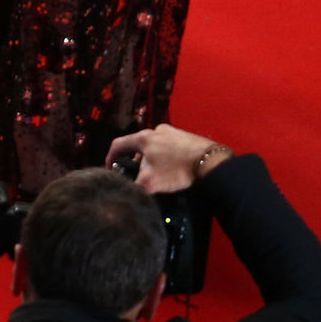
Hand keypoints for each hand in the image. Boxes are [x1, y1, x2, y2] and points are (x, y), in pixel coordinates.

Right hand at [106, 124, 229, 194]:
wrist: (210, 162)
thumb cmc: (176, 170)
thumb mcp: (150, 183)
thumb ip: (134, 186)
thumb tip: (126, 191)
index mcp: (143, 138)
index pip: (118, 145)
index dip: (110, 158)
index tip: (110, 170)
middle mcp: (156, 130)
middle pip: (137, 146)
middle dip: (133, 161)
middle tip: (135, 175)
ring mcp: (172, 131)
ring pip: (153, 146)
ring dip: (150, 159)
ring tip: (155, 173)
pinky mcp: (186, 136)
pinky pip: (168, 146)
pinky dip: (164, 157)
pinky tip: (172, 169)